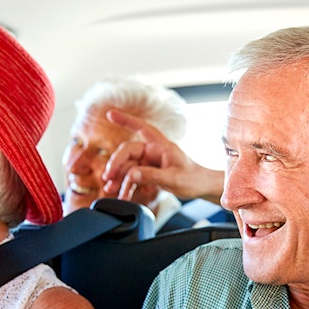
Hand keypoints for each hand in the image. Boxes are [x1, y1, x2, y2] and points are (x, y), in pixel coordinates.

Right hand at [102, 109, 224, 203]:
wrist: (201, 188)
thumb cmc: (193, 179)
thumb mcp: (174, 178)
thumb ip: (152, 176)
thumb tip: (131, 174)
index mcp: (160, 145)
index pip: (141, 127)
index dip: (125, 120)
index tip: (110, 113)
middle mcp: (152, 151)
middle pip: (127, 152)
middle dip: (115, 164)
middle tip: (108, 177)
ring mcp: (149, 162)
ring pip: (127, 167)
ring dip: (118, 178)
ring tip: (110, 190)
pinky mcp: (148, 173)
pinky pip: (132, 177)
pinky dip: (126, 186)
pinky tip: (121, 195)